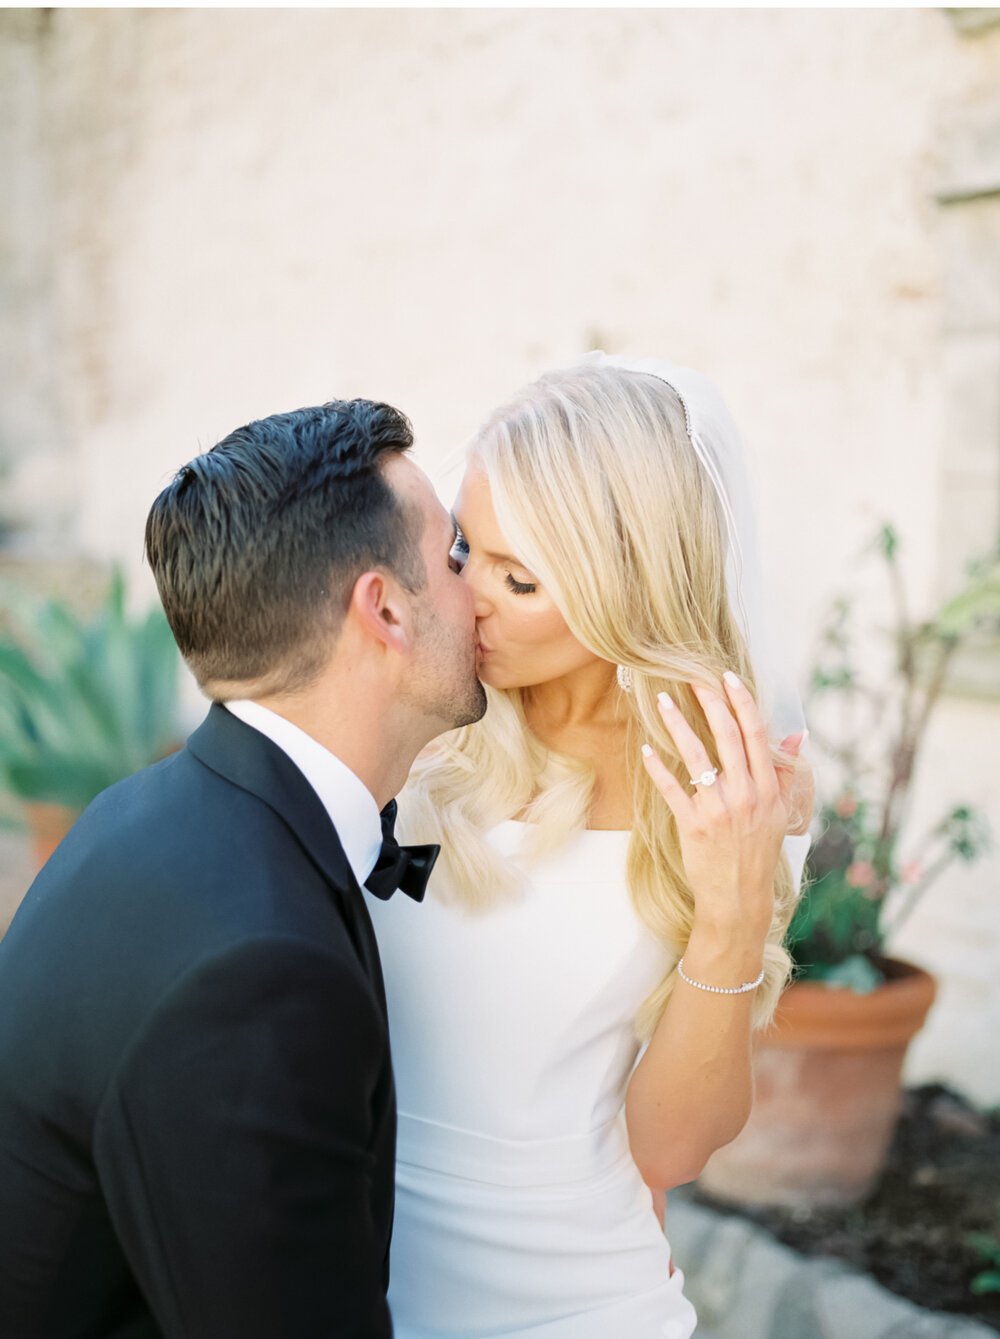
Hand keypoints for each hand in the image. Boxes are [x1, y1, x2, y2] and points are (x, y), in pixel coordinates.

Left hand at [640, 672, 800, 937]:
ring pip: (697, 757)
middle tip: (691, 677)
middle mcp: (745, 795)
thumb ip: (785, 771)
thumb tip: (797, 733)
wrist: (739, 897)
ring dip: (678, 725)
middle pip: (727, 737)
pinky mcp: (692, 825)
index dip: (742, 702)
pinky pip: (671, 789)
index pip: (756, 734)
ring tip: (663, 702)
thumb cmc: (758, 852)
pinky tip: (646, 748)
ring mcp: (718, 810)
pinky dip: (658, 768)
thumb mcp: (780, 812)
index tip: (728, 677)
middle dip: (709, 703)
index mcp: (767, 789)